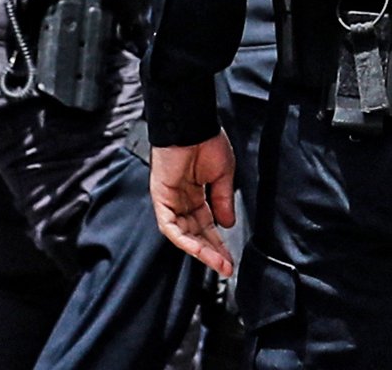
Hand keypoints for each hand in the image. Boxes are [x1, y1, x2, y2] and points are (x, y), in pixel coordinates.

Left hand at [151, 133, 236, 277]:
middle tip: (226, 266)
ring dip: (201, 250)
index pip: (208, 224)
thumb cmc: (207, 140)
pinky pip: (170, 226)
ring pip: (184, 235)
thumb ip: (224, 200)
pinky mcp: (161, 199)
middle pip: (197, 234)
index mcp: (198, 193)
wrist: (193, 124)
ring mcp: (171, 201)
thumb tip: (228, 224)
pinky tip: (198, 248)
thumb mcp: (224, 174)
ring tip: (218, 262)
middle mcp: (183, 201)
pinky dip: (183, 239)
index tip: (231, 257)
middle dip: (212, 251)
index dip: (219, 241)